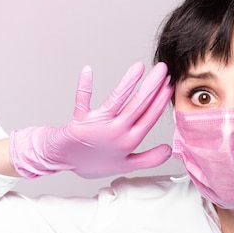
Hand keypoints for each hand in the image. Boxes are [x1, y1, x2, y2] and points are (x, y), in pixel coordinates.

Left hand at [10, 62, 172, 178]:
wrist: (63, 163)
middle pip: (139, 105)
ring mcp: (99, 125)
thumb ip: (149, 158)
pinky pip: (82, 100)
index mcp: (130, 141)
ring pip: (117, 100)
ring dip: (129, 82)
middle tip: (163, 69)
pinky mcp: (80, 120)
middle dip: (152, 85)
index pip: (150, 116)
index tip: (170, 85)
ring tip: (139, 66)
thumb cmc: (93, 162)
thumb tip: (169, 150)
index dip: (161, 100)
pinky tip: (87, 70)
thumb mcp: (127, 165)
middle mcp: (117, 132)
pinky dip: (84, 86)